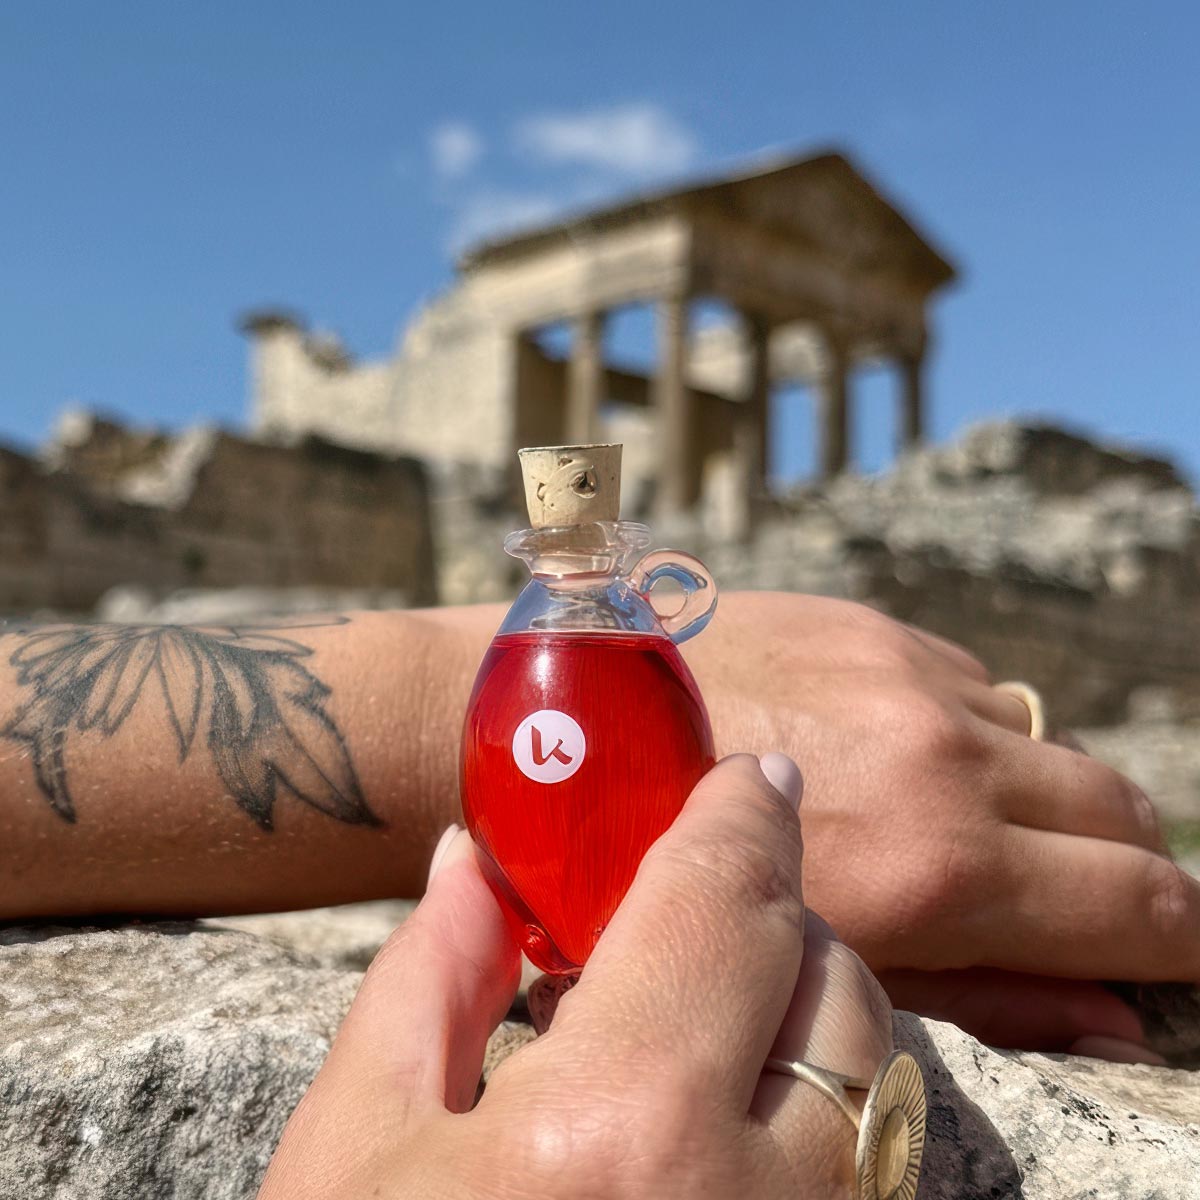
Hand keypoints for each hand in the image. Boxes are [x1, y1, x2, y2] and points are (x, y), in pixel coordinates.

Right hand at [258, 756, 893, 1198]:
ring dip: (811, 1009)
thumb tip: (470, 860)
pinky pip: (860, 1176)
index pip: (722, 908)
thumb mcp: (352, 1151)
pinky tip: (726, 1114)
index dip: (737, 820)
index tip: (747, 780)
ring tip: (708, 1008)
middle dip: (777, 918)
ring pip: (874, 1087)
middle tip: (701, 906)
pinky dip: (818, 1109)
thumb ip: (427, 980)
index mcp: (616, 1132)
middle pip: (832, 986)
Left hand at [685, 592, 1193, 1054]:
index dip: (1176, 944)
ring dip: (1035, 794)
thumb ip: (988, 994)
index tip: (1163, 958)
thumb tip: (1116, 1019)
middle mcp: (946, 756)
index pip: (1148, 907)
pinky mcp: (870, 625)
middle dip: (1120, 868)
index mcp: (940, 865)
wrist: (554, 731)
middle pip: (1124, 812)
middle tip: (1070, 905)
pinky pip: (974, 685)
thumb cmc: (664, 873)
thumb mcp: (822, 970)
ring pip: (1050, 742)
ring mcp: (909, 677)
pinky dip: (965, 730)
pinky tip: (892, 756)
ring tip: (951, 826)